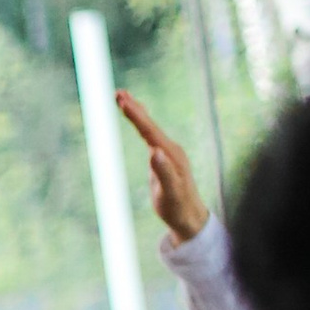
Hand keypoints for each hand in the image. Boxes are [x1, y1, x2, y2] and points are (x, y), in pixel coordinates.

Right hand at [116, 90, 209, 243]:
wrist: (190, 217)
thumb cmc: (178, 208)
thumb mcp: (169, 193)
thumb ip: (163, 172)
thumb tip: (153, 152)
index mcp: (171, 155)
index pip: (150, 131)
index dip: (136, 116)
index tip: (123, 101)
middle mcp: (171, 150)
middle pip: (150, 125)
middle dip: (134, 108)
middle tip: (118, 93)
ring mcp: (169, 153)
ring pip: (151, 128)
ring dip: (138, 113)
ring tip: (125, 99)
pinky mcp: (166, 158)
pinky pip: (152, 136)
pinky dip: (143, 125)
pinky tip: (140, 122)